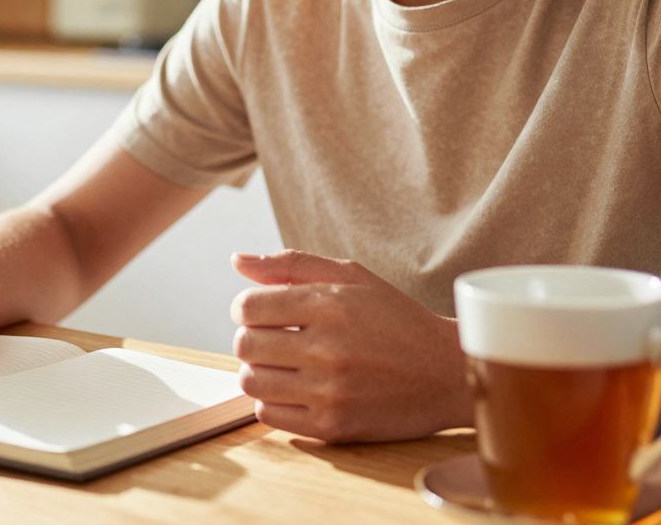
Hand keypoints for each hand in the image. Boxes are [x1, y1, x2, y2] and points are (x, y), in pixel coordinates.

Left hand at [229, 250, 471, 442]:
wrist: (449, 373)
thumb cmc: (396, 319)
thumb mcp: (351, 277)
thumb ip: (291, 265)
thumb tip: (237, 261)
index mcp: (330, 305)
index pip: (249, 307)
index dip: (246, 308)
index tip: (261, 313)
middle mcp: (328, 349)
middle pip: (245, 345)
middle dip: (251, 339)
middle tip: (273, 339)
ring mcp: (330, 391)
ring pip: (251, 382)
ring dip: (258, 371)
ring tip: (282, 364)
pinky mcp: (333, 426)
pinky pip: (268, 415)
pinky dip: (272, 401)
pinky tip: (295, 389)